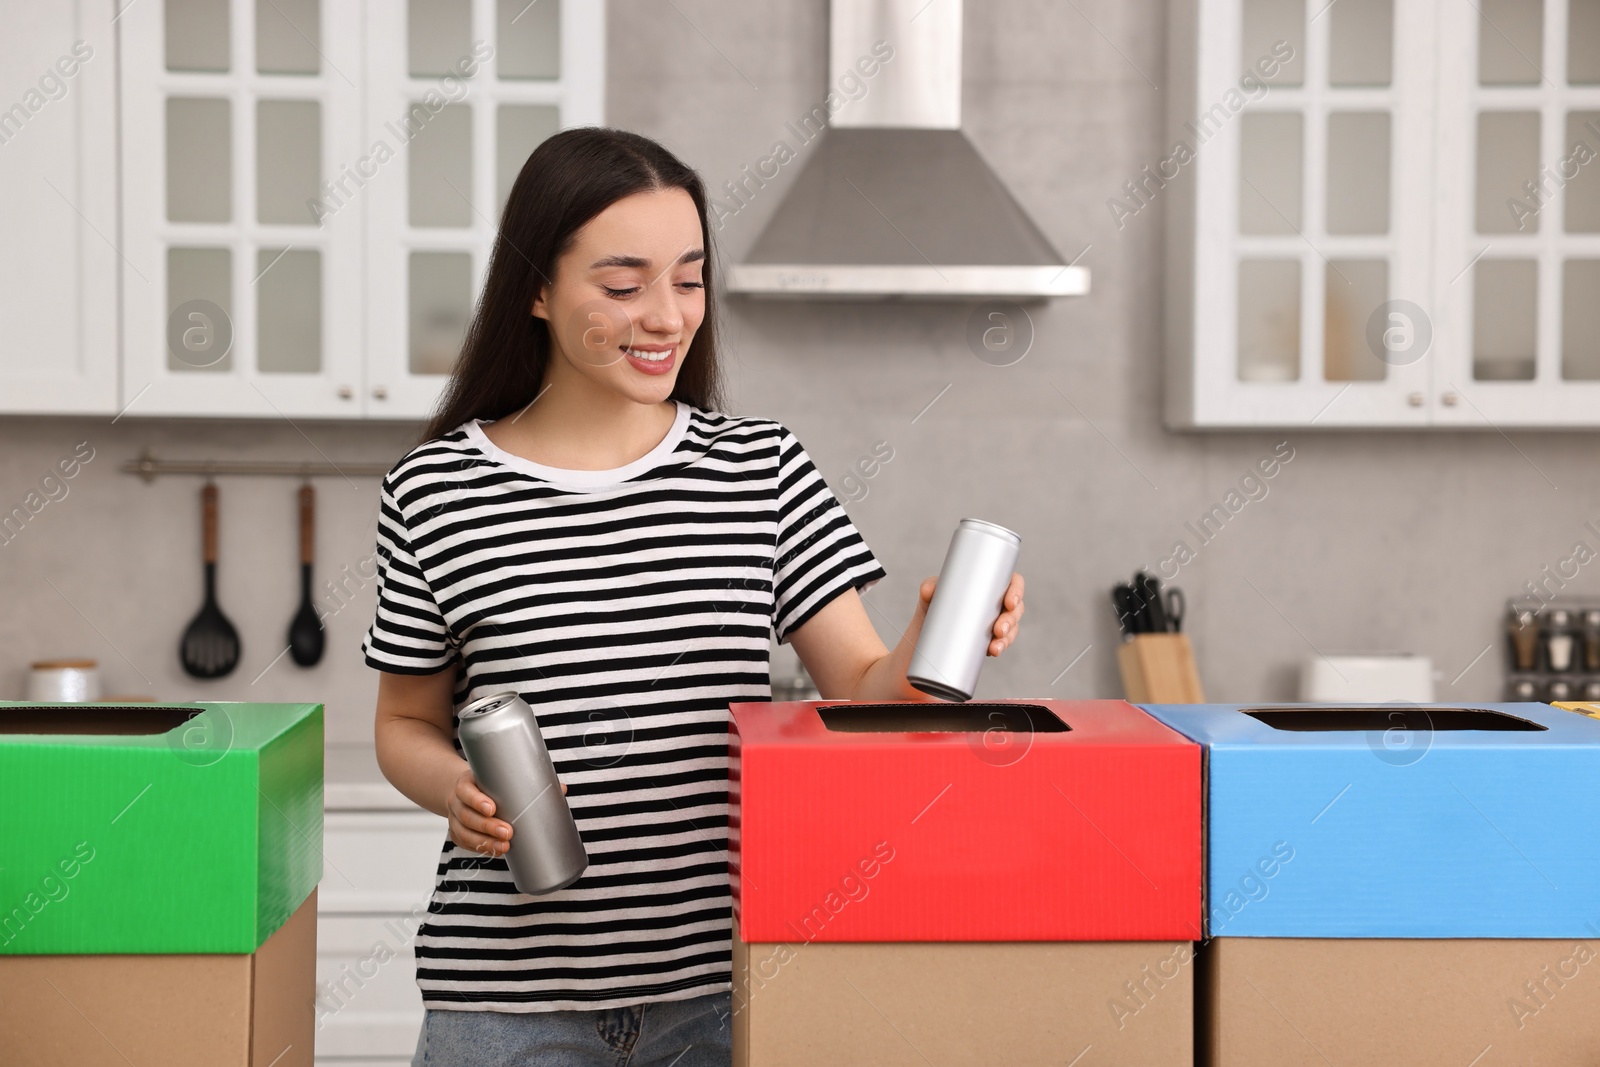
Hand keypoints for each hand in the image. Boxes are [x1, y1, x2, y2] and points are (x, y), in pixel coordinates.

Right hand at [445, 767, 566, 857]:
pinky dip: (478, 848)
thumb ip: (528, 782)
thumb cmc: (489, 784)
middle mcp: (457, 801)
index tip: (492, 808)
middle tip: (508, 832)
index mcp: (467, 783)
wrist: (464, 790)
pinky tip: (493, 850)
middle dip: (487, 826)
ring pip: (464, 833)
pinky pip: (463, 843)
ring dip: (484, 842)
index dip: (477, 800)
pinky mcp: (457, 832)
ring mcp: (455, 818)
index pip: (466, 790)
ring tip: (504, 846)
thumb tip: (561, 789)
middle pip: (467, 815)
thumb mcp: (500, 777)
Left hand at [911, 572, 1024, 655]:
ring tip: (994, 647)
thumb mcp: (931, 595)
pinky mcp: (988, 639)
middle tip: (998, 630)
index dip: (1017, 591)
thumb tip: (928, 590)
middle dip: (1011, 620)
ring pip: (1011, 628)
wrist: (923, 633)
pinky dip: (999, 647)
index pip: (1012, 583)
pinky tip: (994, 651)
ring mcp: (994, 622)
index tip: (1009, 602)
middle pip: (1015, 609)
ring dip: (1007, 638)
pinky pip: (1001, 643)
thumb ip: (929, 588)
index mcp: (988, 585)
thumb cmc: (933, 605)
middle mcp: (995, 603)